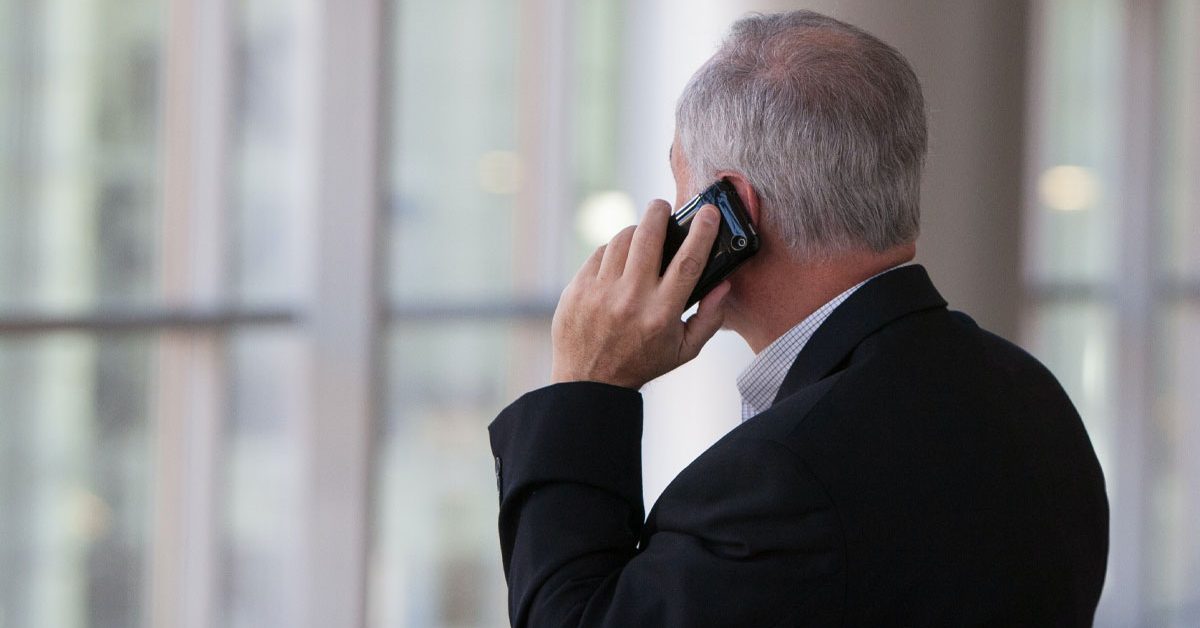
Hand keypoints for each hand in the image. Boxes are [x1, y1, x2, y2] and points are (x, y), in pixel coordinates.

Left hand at [550, 199, 730, 388]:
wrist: (589, 381)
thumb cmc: (642, 363)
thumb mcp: (685, 350)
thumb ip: (710, 319)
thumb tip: (724, 284)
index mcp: (662, 313)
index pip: (688, 262)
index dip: (702, 232)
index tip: (708, 213)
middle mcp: (631, 299)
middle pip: (648, 237)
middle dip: (658, 213)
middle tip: (662, 207)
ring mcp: (600, 292)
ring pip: (622, 240)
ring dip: (635, 231)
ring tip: (641, 237)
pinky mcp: (577, 289)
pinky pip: (599, 253)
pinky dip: (612, 251)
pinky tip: (618, 261)